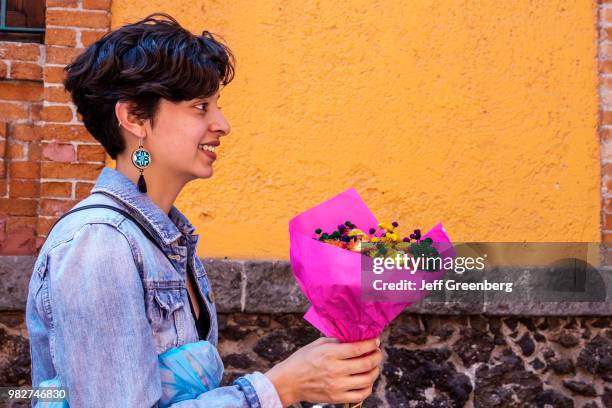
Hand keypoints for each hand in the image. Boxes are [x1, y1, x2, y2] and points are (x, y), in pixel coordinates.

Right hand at [264, 336, 382, 406]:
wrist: (289, 382)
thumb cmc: (302, 360)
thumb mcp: (317, 344)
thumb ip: (336, 341)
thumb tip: (354, 338)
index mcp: (330, 353)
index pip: (357, 349)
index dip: (370, 344)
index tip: (375, 341)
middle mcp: (335, 370)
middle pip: (366, 363)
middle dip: (377, 356)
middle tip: (378, 352)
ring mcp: (337, 386)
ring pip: (367, 380)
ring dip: (375, 371)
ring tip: (373, 366)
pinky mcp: (337, 398)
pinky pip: (361, 394)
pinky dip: (368, 387)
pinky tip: (366, 380)